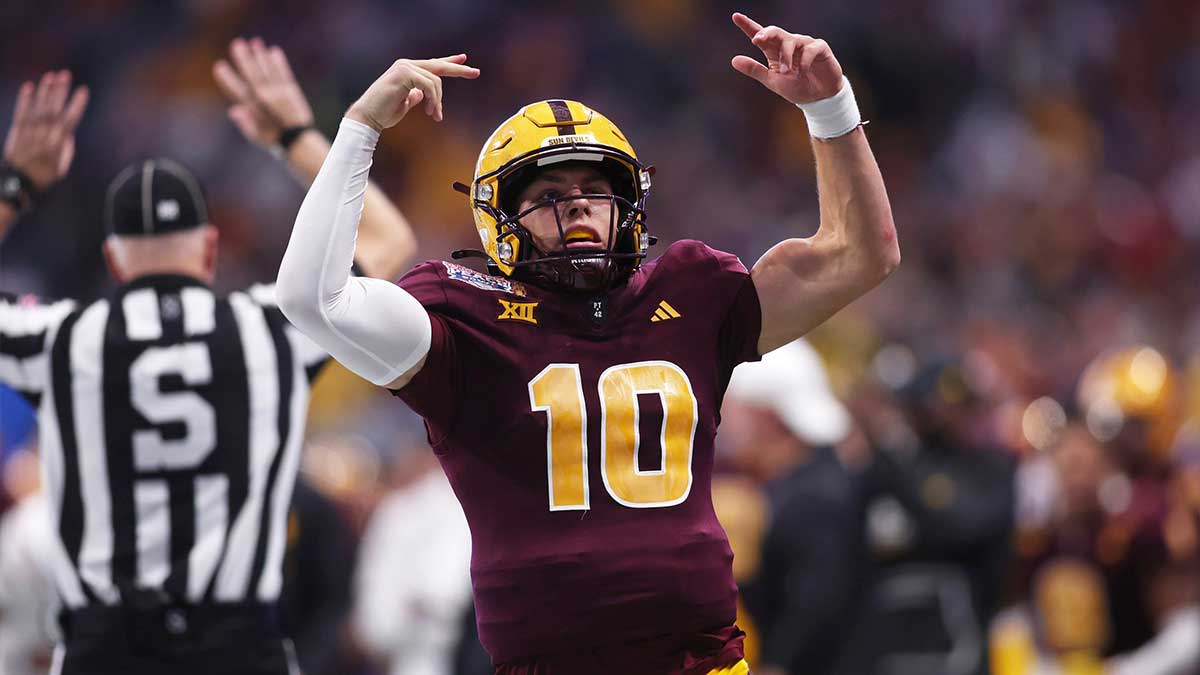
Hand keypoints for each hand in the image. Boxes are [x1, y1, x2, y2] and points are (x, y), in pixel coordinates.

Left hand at [2, 70, 88, 189]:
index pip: (69, 121)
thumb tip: (68, 129)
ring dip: (44, 91)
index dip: (76, 105)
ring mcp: (29, 133)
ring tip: (51, 76)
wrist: (19, 184)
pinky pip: (20, 113)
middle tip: (65, 74)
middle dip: (60, 91)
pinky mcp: (17, 131)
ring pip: (38, 108)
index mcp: (57, 145)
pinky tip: (29, 86)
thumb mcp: (62, 165)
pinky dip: (24, 100)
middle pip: (53, 110)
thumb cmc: (45, 176)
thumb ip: (66, 145)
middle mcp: (43, 136)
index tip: (83, 90)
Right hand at [213, 37, 314, 147]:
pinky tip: (274, 51)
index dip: (227, 78)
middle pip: (252, 75)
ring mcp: (278, 94)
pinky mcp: (291, 91)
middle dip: (244, 59)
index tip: (219, 66)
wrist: (298, 142)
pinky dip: (279, 62)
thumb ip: (244, 122)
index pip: (236, 90)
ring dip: (261, 55)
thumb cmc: (273, 140)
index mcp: (252, 109)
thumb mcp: (255, 135)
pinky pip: (284, 74)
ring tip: (255, 41)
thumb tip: (233, 110)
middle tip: (237, 43)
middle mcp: (264, 99)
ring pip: (267, 71)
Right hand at [345, 55, 479, 130]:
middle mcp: (406, 65)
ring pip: (436, 80)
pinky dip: (433, 99)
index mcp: (407, 70)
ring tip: (435, 114)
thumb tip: (423, 95)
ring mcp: (404, 67)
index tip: (464, 60)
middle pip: (438, 65)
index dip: (449, 62)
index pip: (432, 64)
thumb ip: (415, 96)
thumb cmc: (384, 113)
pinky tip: (430, 111)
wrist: (368, 117)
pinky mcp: (404, 74)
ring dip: (439, 101)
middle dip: (458, 70)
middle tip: (476, 72)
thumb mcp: (405, 103)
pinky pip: (429, 85)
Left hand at [730, 12, 843, 105]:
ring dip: (786, 57)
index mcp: (774, 50)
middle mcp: (788, 43)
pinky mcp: (819, 47)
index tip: (736, 16)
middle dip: (765, 33)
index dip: (748, 25)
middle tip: (756, 40)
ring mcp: (804, 44)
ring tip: (786, 72)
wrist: (819, 98)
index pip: (760, 35)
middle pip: (775, 31)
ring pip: (791, 41)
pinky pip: (809, 49)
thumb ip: (754, 70)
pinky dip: (804, 61)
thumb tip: (734, 60)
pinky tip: (802, 72)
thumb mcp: (772, 81)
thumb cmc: (796, 87)